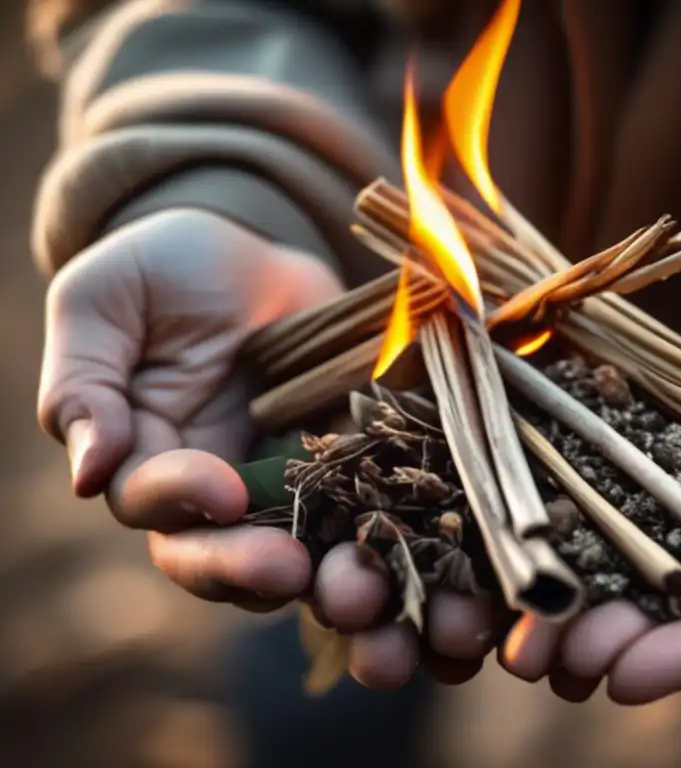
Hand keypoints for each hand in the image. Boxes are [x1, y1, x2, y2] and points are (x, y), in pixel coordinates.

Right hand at [39, 209, 342, 609]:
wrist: (252, 252)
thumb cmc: (163, 269)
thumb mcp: (103, 302)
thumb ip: (84, 383)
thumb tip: (89, 473)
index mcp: (144, 454)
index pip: (150, 503)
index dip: (179, 503)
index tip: (222, 490)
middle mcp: (210, 486)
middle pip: (217, 554)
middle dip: (247, 568)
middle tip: (286, 571)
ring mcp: (282, 481)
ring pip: (293, 549)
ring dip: (321, 573)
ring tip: (353, 580)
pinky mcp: (344, 462)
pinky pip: (360, 504)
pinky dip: (378, 525)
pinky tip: (402, 533)